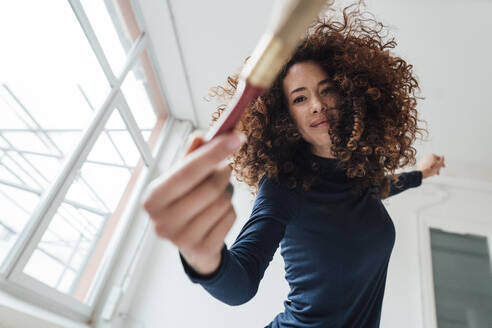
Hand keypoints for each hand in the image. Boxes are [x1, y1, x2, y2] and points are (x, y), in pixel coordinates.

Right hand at [143, 132, 245, 274]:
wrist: (188, 241)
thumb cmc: (183, 200)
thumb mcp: (180, 177)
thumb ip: (190, 155)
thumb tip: (202, 136)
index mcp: (152, 199)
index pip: (187, 171)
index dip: (213, 153)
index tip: (236, 138)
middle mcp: (162, 222)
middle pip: (210, 187)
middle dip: (223, 173)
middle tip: (225, 168)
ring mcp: (182, 239)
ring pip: (223, 202)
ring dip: (227, 192)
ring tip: (218, 192)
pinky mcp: (203, 249)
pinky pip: (229, 217)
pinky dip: (230, 210)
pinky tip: (218, 212)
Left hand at [416, 154, 444, 178]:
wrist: (422, 173)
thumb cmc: (431, 169)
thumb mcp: (439, 164)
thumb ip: (442, 160)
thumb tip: (443, 156)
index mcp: (432, 155)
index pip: (439, 158)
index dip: (442, 163)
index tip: (443, 166)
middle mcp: (427, 156)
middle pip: (434, 161)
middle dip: (437, 166)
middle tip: (439, 170)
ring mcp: (423, 160)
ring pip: (430, 164)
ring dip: (433, 168)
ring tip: (435, 172)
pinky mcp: (420, 164)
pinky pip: (426, 165)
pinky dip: (429, 168)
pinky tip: (430, 172)